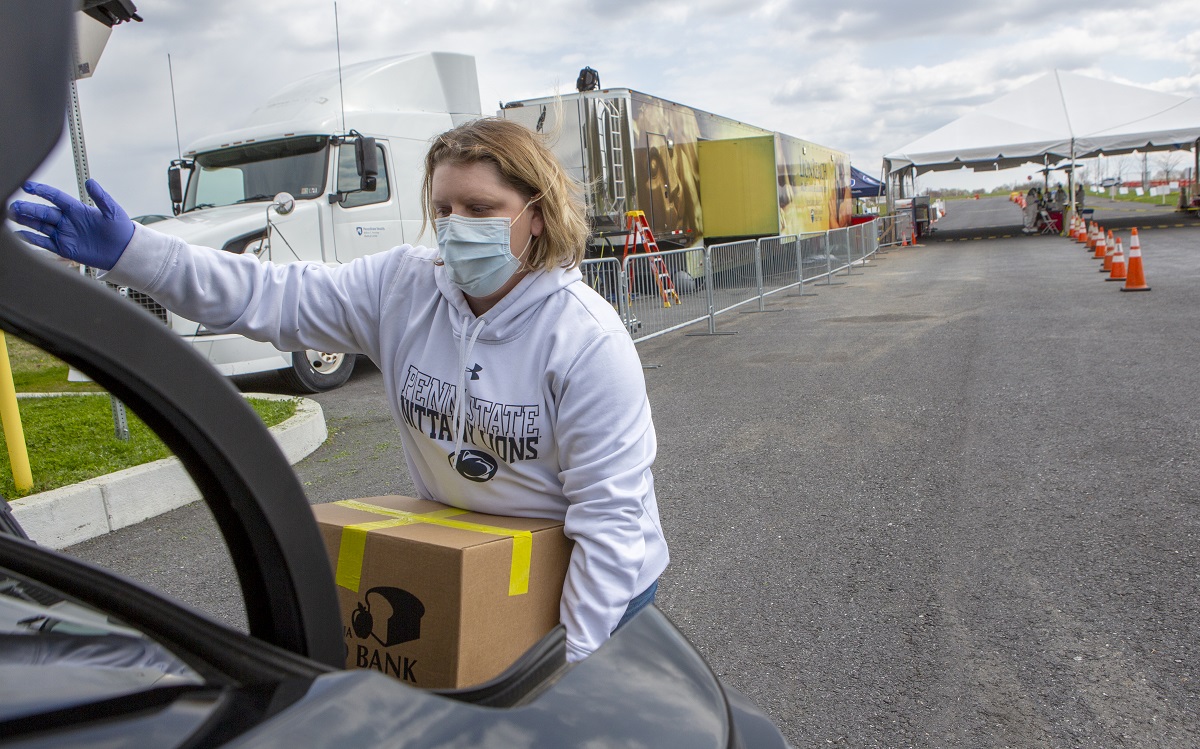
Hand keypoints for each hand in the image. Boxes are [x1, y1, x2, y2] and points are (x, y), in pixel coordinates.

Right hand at [7, 179, 134, 270]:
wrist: (124, 250)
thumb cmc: (120, 229)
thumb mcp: (112, 211)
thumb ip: (101, 197)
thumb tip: (91, 182)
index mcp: (77, 209)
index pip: (55, 197)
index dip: (41, 191)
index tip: (27, 186)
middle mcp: (67, 220)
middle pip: (43, 212)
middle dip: (28, 208)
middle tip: (14, 205)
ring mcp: (64, 233)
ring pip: (40, 225)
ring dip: (25, 220)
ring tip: (11, 215)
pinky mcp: (64, 248)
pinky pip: (44, 242)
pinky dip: (31, 238)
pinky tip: (20, 233)